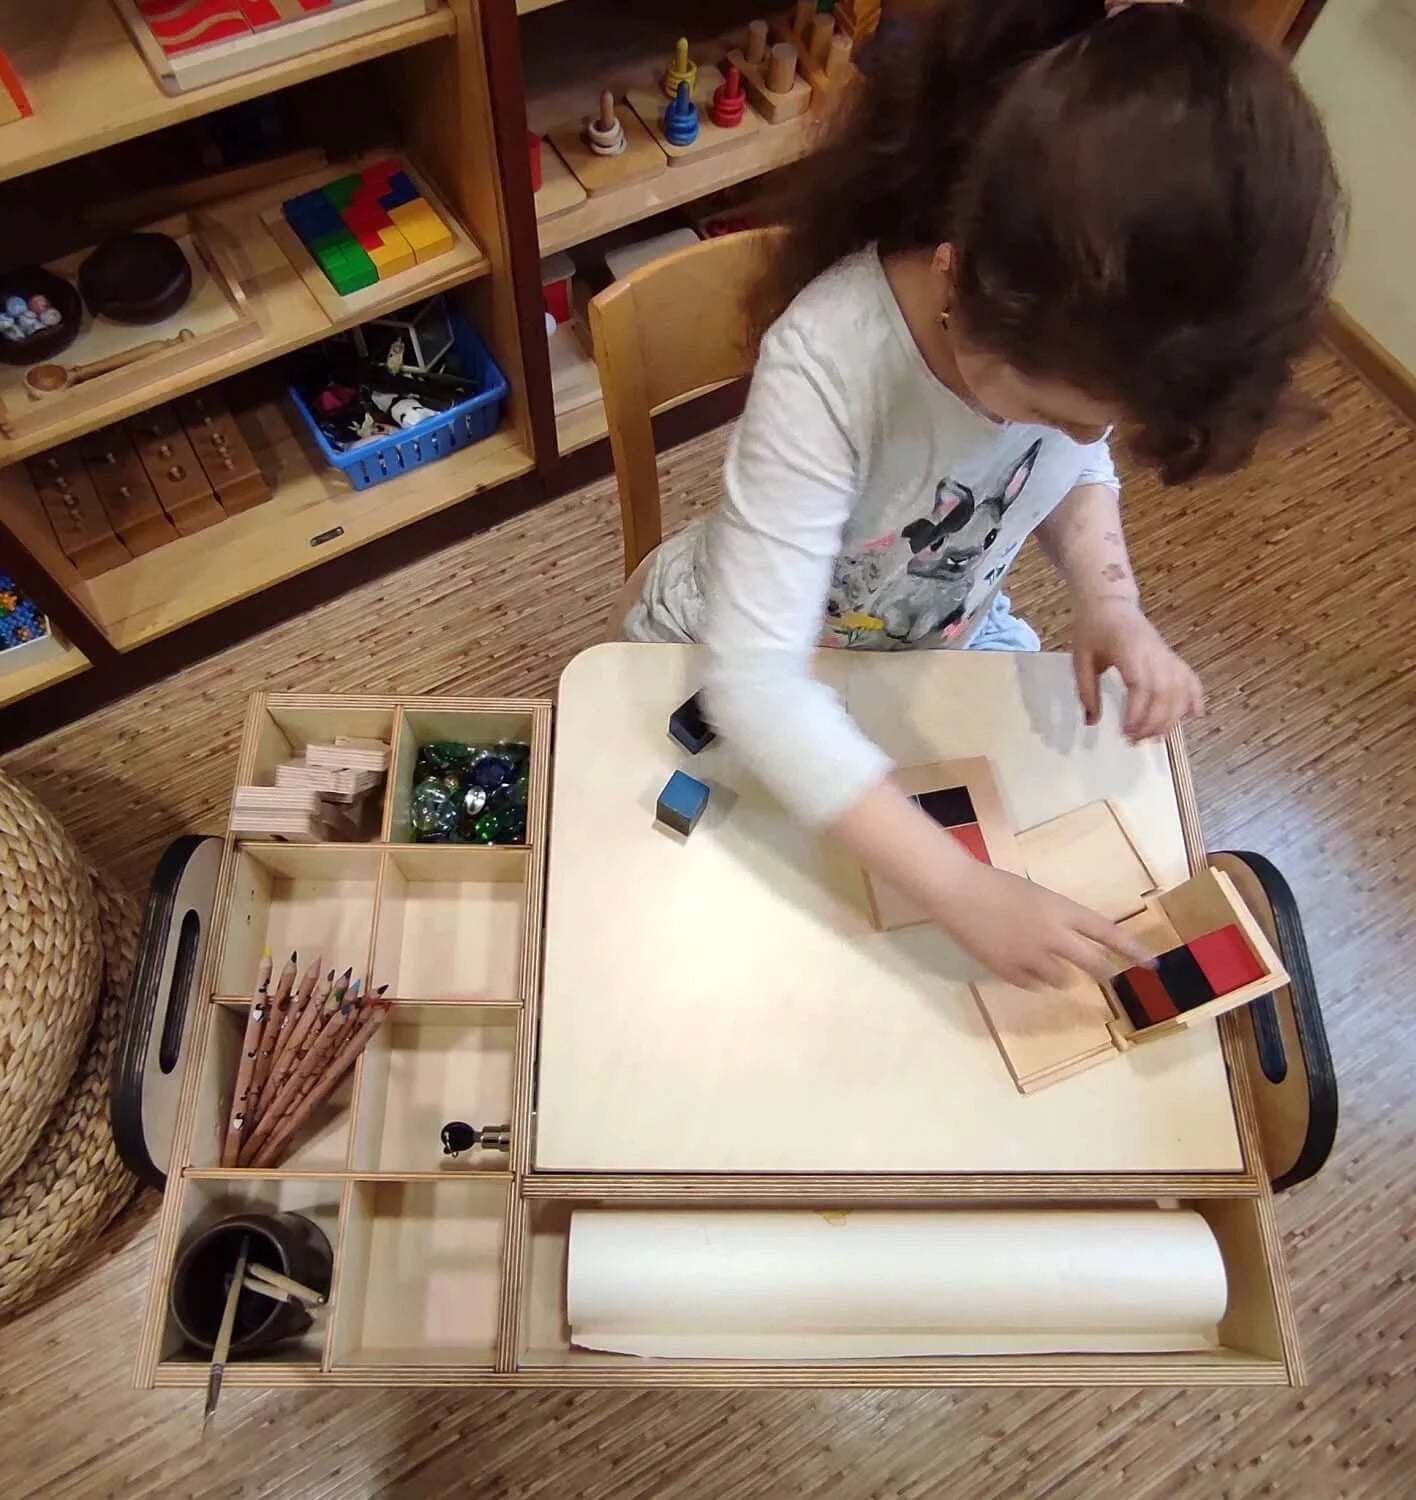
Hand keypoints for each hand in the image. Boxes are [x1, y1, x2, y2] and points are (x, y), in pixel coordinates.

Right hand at [931, 861, 1153, 988]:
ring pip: (1062, 980)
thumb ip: (1060, 922)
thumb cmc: (997, 885)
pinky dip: (1030, 976)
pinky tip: (1014, 958)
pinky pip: (1033, 984)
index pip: (1109, 934)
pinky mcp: (1009, 972)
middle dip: (1105, 973)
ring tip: (1037, 954)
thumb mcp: (1038, 897)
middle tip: (1109, 977)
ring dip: (1058, 972)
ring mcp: (1031, 957)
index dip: (1133, 951)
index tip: (1153, 965)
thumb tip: (1077, 949)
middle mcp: (1053, 936)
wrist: (956, 891)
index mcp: (1062, 911)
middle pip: (1094, 965)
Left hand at [1072, 597, 1203, 741]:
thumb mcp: (1080, 659)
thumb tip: (1091, 721)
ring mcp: (1166, 655)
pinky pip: (1190, 678)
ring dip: (1171, 718)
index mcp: (1129, 650)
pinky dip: (1196, 697)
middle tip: (1134, 741)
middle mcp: (1154, 653)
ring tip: (1155, 738)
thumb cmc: (1093, 629)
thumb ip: (1086, 690)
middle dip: (1153, 722)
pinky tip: (1196, 716)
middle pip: (1165, 692)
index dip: (1137, 712)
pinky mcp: (1172, 657)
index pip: (1141, 685)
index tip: (1125, 732)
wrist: (1110, 604)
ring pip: (1180, 689)